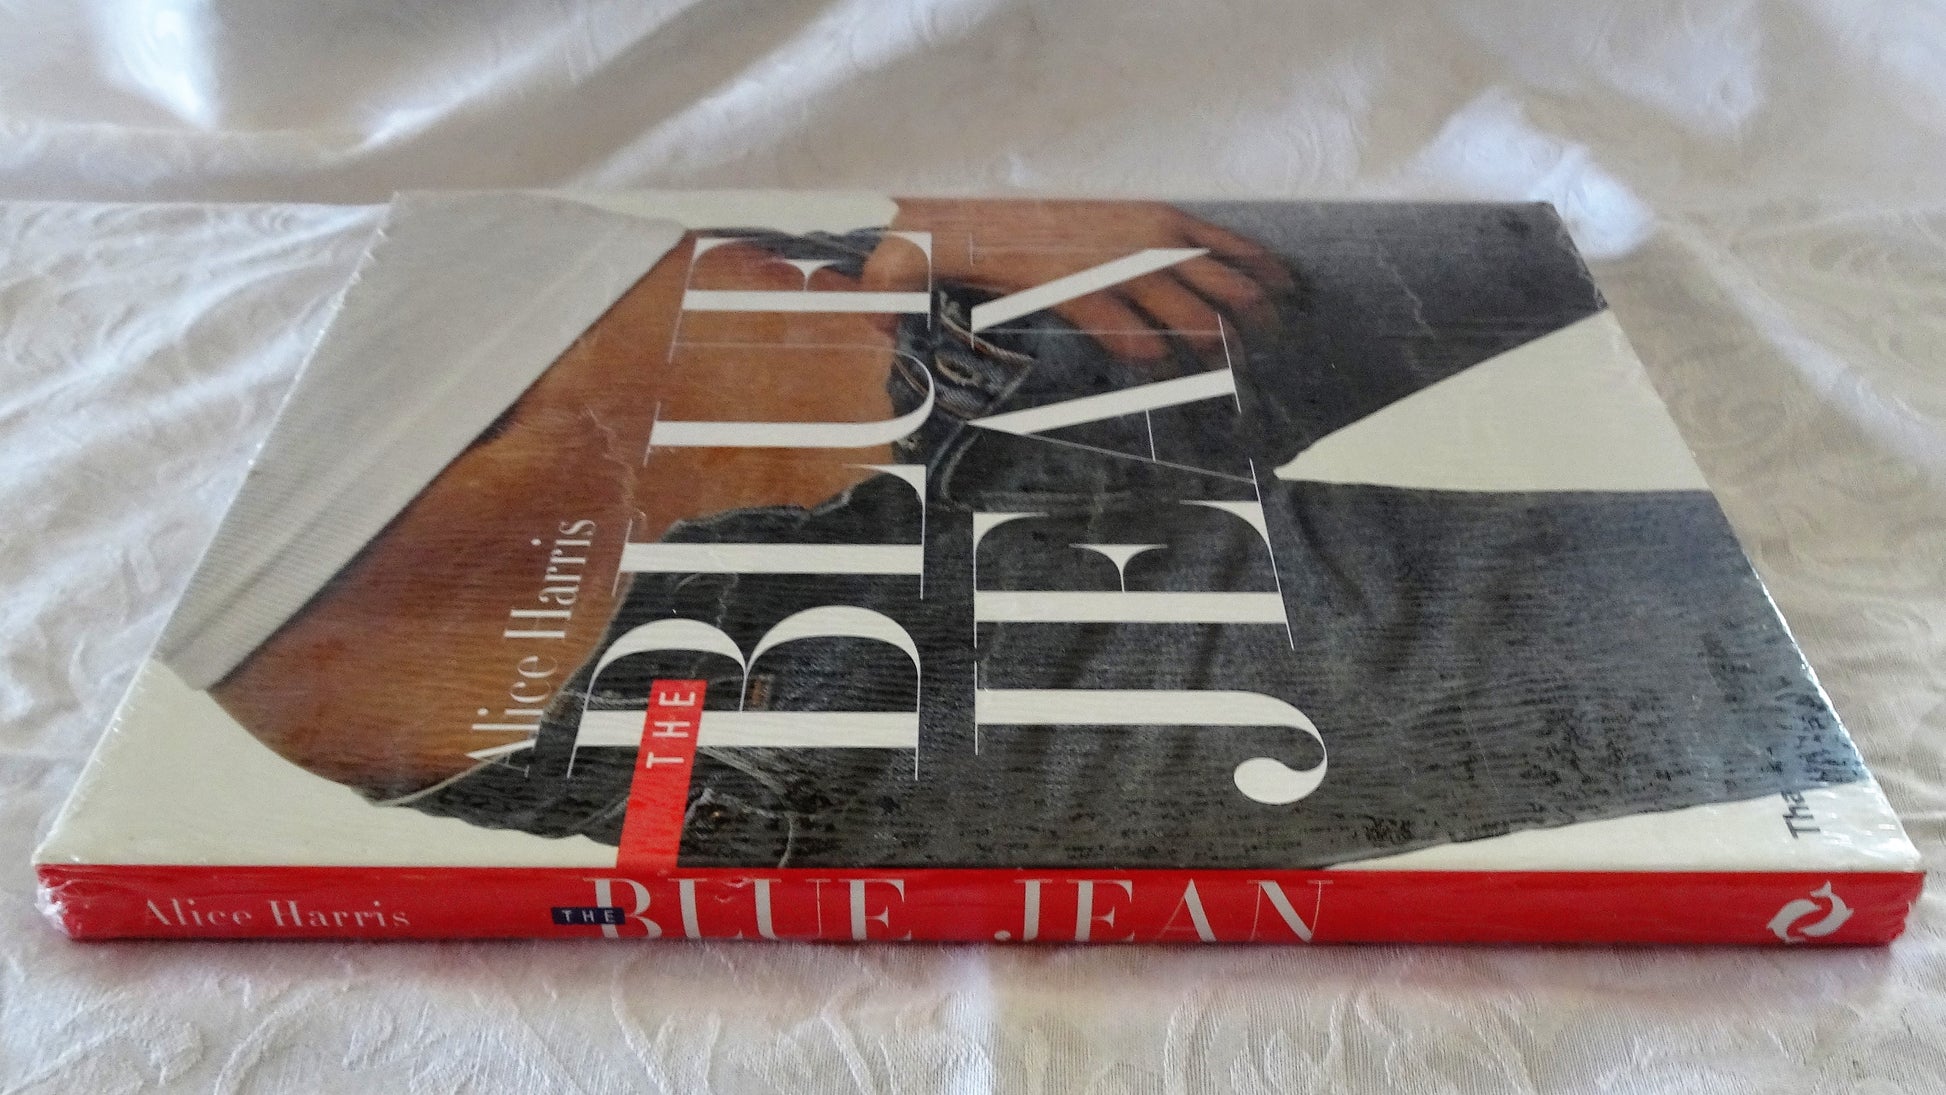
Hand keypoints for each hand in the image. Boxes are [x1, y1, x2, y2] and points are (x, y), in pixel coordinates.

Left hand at [865, 199, 1294, 364]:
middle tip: (1245, 366)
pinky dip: (1246, 257)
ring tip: (1276, 332)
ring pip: (1202, 270)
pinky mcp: (1152, 215)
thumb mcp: (907, 256)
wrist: (977, 166)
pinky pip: (1211, 237)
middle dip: (1212, 333)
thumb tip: (859, 328)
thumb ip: (884, 297)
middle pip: (1171, 298)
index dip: (1140, 343)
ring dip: (1240, 301)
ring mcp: (1137, 231)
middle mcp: (1107, 251)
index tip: (1170, 372)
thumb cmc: (951, 221)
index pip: (1114, 317)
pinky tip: (1278, 279)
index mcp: (1061, 271)